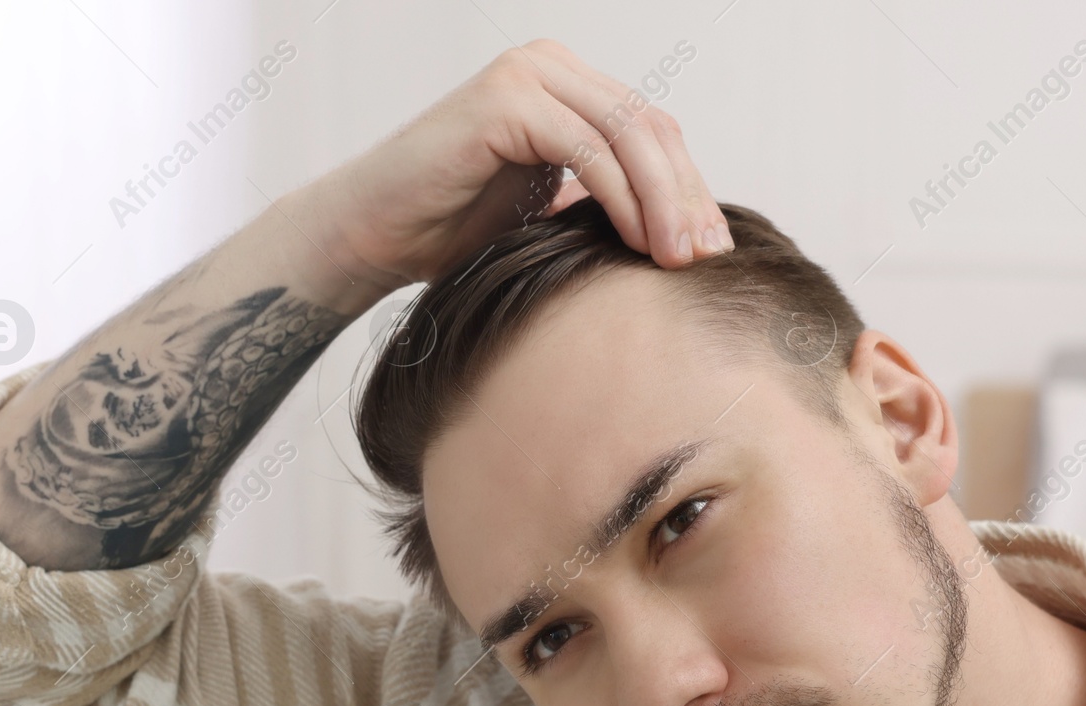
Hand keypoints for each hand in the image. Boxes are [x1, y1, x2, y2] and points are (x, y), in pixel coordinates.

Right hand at [290, 39, 730, 295]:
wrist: (373, 237)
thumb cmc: (451, 233)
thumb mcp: (549, 214)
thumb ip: (604, 202)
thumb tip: (681, 234)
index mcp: (567, 87)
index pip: (653, 131)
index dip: (690, 188)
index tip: (712, 248)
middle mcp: (551, 68)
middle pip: (651, 127)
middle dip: (687, 195)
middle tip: (706, 257)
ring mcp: (528, 76)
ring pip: (628, 134)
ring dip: (663, 200)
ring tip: (679, 259)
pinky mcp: (506, 99)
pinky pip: (588, 147)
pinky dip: (621, 196)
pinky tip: (637, 241)